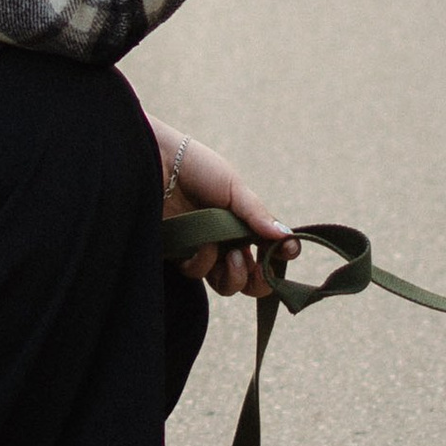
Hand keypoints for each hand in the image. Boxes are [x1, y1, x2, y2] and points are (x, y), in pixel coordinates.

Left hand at [156, 124, 298, 298]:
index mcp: (243, 223)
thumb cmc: (197, 167)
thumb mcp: (234, 188)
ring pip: (226, 283)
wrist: (158, 162)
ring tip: (234, 256)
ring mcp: (203, 250)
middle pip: (250, 278)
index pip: (268, 251)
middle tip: (260, 271)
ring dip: (235, 276)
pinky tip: (204, 244)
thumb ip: (258, 215)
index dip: (279, 258)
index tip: (287, 252)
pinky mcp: (179, 256)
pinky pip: (198, 273)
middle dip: (259, 282)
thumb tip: (286, 236)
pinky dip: (205, 262)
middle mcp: (226, 240)